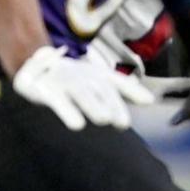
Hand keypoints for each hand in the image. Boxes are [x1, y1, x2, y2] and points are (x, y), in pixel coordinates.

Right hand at [12, 46, 153, 130]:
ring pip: (80, 93)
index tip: (132, 115)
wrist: (39, 65)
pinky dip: (66, 110)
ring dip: (92, 105)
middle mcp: (83, 76)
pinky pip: (56, 100)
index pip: (115, 85)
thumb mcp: (102, 81)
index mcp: (99, 75)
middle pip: (99, 91)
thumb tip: (150, 100)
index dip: (126, 98)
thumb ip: (126, 90)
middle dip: (110, 104)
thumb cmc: (79, 78)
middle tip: (120, 122)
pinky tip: (77, 125)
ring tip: (104, 118)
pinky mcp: (46, 89)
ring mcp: (64, 81)